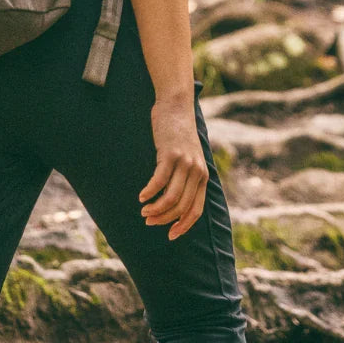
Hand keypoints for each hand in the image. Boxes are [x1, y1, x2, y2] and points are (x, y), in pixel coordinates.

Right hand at [140, 94, 207, 239]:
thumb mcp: (188, 158)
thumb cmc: (178, 134)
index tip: (170, 236)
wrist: (176, 106)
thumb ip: (185, 177)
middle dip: (164, 219)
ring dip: (156, 208)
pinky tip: (141, 196)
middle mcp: (197, 172)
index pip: (196, 210)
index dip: (183, 226)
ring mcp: (185, 163)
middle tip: (149, 221)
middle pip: (181, 206)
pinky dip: (149, 192)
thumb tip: (173, 201)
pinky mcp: (171, 155)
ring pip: (171, 197)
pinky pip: (159, 180)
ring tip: (143, 211)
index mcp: (202, 177)